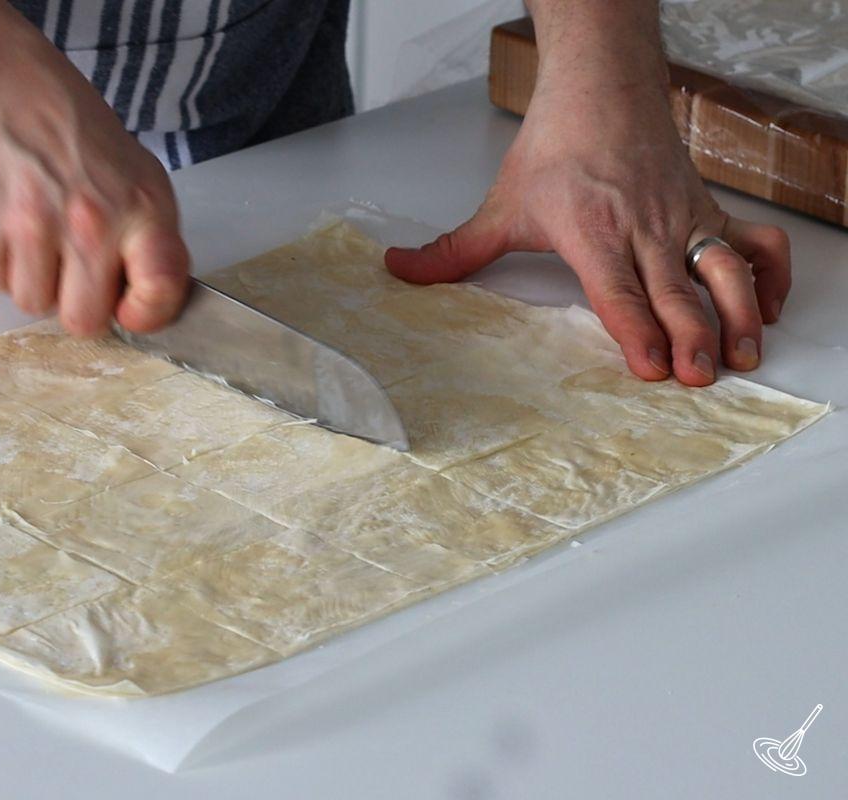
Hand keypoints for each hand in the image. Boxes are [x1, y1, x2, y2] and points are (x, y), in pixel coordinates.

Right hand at [0, 18, 189, 334]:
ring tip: (42, 236)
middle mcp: (88, 221)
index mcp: (139, 209)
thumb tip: (154, 307)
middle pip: (83, 319)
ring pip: (34, 305)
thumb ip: (156, 245)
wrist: (9, 95)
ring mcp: (29, 226)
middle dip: (79, 303)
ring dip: (39, 282)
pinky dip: (4, 264)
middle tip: (76, 267)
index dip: (146, 314)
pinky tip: (13, 224)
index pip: (159, 288)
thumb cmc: (81, 144)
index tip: (131, 309)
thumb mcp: (143, 180)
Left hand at [385, 73, 790, 385]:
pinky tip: (765, 312)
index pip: (618, 290)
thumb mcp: (501, 205)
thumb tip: (399, 271)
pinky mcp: (707, 211)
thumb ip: (453, 251)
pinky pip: (755, 242)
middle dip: (692, 337)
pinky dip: (769, 275)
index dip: (636, 329)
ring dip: (737, 314)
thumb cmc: (557, 147)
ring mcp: (683, 220)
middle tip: (701, 378)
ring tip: (743, 356)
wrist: (602, 88)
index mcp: (592, 231)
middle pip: (676, 290)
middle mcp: (645, 229)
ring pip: (724, 268)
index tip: (650, 367)